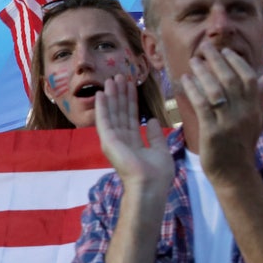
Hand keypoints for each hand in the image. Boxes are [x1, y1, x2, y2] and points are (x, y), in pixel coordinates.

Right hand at [96, 74, 173, 196]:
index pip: (131, 117)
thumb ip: (154, 135)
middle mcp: (121, 139)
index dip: (131, 101)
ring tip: (112, 78)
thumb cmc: (157, 173)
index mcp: (133, 142)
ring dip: (112, 95)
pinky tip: (102, 93)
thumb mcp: (160, 149)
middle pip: (120, 112)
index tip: (131, 86)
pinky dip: (102, 106)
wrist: (150, 186)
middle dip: (120, 94)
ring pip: (112, 113)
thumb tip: (151, 120)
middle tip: (119, 76)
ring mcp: (113, 140)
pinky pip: (104, 120)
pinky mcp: (108, 141)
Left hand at [180, 41, 262, 181]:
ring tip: (193, 61)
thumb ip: (257, 98)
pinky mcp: (213, 132)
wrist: (234, 173)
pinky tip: (184, 81)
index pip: (248, 78)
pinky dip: (193, 91)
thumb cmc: (240, 145)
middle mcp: (244, 112)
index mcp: (254, 108)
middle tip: (205, 47)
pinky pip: (203, 106)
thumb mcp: (253, 120)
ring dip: (203, 72)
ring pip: (216, 90)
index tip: (225, 51)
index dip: (236, 62)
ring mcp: (229, 122)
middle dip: (217, 61)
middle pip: (231, 79)